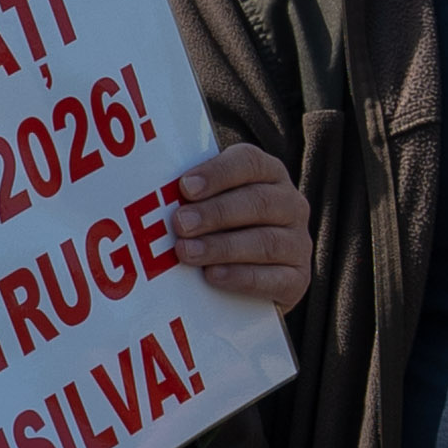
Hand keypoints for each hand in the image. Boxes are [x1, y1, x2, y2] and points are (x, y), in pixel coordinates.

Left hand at [163, 141, 311, 311]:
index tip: (185, 187)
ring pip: (265, 242)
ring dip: (223, 247)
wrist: (249, 284)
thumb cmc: (221, 232)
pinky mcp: (297, 279)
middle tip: (180, 223)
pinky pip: (274, 279)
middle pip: (258, 202)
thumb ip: (193, 197)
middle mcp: (291, 205)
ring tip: (187, 253)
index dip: (218, 173)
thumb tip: (149, 192)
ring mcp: (298, 243)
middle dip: (215, 213)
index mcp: (270, 175)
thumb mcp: (211, 205)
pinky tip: (213, 276)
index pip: (250, 163)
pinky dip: (241, 277)